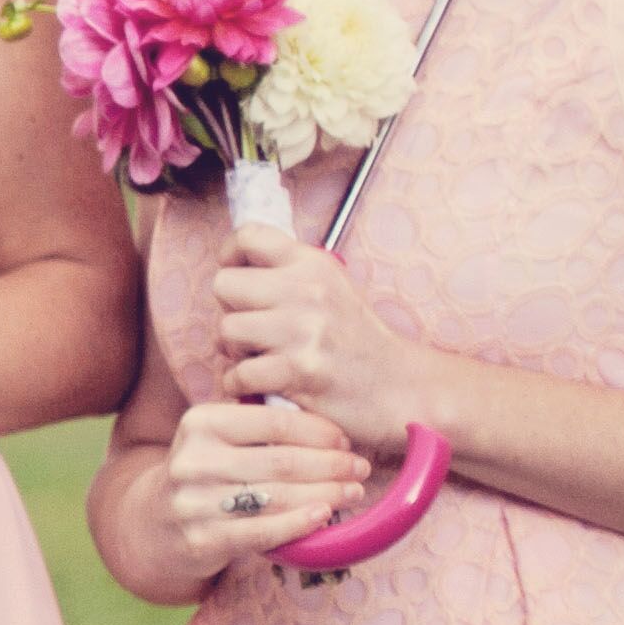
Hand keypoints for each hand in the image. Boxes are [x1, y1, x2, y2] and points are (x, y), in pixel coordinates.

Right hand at [150, 390, 372, 584]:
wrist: (154, 523)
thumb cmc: (206, 473)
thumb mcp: (218, 438)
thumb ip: (259, 426)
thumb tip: (332, 430)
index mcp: (201, 423)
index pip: (274, 422)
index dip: (318, 431)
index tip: (344, 441)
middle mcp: (193, 460)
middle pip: (281, 461)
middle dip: (331, 465)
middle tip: (359, 468)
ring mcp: (194, 502)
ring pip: (277, 497)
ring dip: (326, 494)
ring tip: (352, 492)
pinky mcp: (202, 539)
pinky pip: (263, 531)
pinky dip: (299, 523)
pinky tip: (324, 516)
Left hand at [205, 219, 437, 453]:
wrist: (400, 388)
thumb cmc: (355, 343)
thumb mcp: (330, 289)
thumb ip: (287, 275)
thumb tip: (231, 269)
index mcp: (313, 264)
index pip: (249, 235)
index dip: (230, 257)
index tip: (240, 280)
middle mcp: (308, 290)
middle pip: (223, 284)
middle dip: (230, 311)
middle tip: (254, 331)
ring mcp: (304, 329)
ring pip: (226, 329)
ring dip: (235, 352)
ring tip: (263, 359)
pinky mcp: (299, 369)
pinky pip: (237, 373)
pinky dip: (241, 385)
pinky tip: (265, 385)